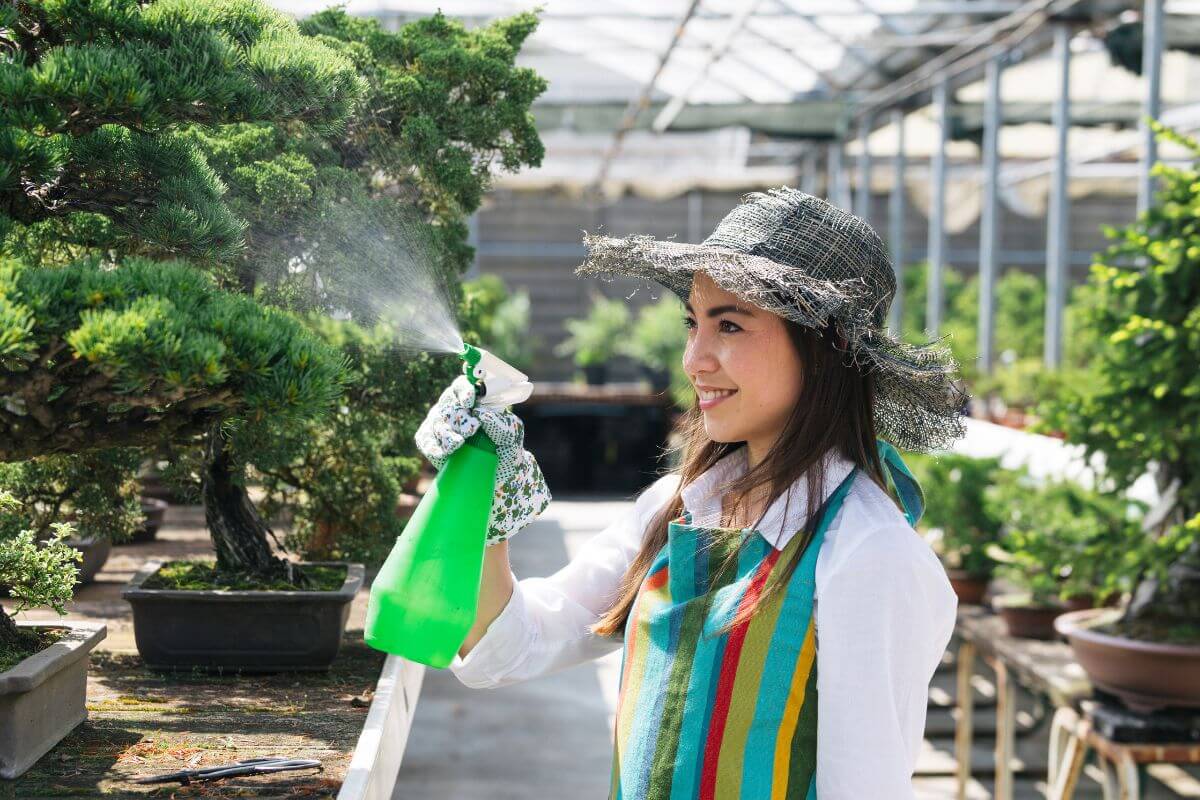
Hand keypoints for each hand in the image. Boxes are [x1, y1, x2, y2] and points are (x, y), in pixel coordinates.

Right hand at [415, 375, 550, 545]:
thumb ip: (502, 427)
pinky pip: (426, 440)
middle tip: (470, 430)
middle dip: (458, 415)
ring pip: (436, 421)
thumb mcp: (510, 441)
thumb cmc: (505, 455)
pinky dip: (435, 447)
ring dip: (447, 432)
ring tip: (459, 445)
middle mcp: (455, 409)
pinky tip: (446, 454)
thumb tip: (485, 416)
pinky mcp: (431, 443)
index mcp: (476, 402)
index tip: (471, 400)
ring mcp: (441, 425)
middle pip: (448, 402)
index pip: (464, 385)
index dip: (465, 389)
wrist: (494, 483)